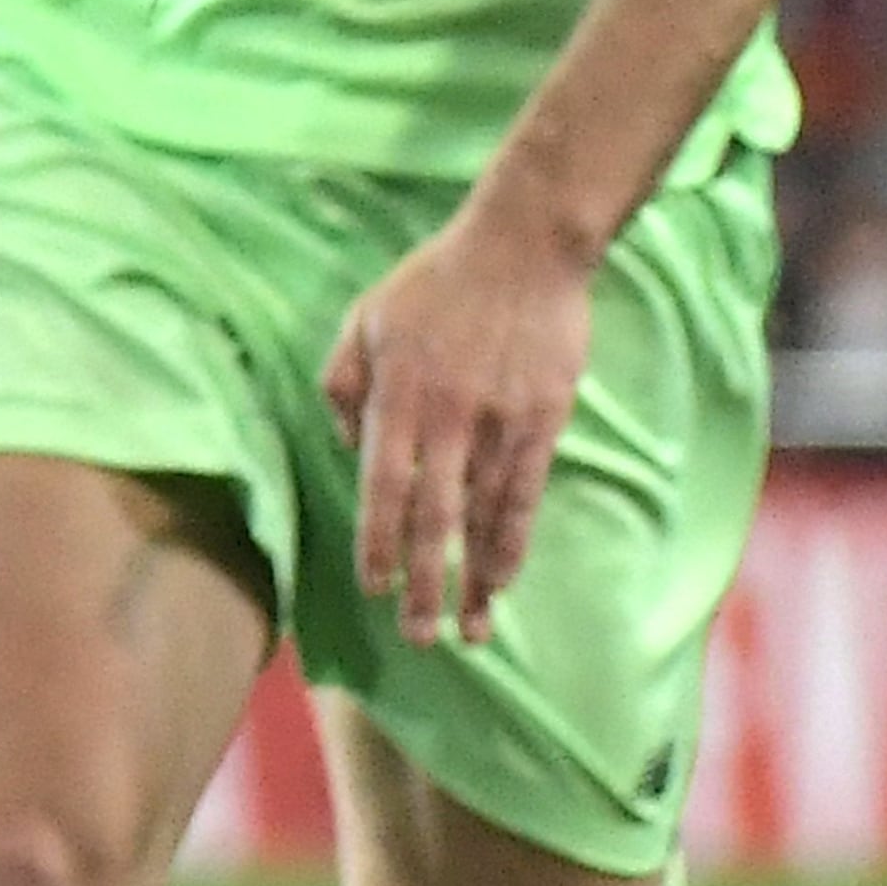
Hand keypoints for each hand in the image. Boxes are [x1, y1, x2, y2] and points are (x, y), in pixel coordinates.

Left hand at [322, 199, 597, 648]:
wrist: (523, 248)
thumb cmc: (434, 282)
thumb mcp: (365, 317)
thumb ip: (343, 381)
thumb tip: (345, 444)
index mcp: (397, 396)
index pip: (382, 486)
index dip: (377, 542)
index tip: (372, 588)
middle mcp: (447, 419)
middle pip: (434, 517)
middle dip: (425, 584)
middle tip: (418, 637)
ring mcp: (500, 424)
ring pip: (483, 518)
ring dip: (475, 580)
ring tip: (469, 631)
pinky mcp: (543, 422)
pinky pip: (525, 496)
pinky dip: (513, 543)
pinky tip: (505, 580)